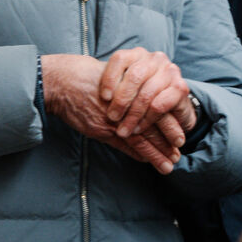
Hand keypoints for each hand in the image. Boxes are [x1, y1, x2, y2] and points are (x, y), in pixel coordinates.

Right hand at [42, 54, 181, 173]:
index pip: (158, 109)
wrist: (63, 82)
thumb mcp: (111, 77)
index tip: (179, 136)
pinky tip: (146, 161)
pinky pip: (126, 144)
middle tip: (177, 154)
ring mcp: (116, 118)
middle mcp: (128, 104)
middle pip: (154, 125)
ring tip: (168, 164)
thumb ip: (127, 89)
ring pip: (143, 137)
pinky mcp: (104, 129)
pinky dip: (138, 153)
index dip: (169, 123)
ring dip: (156, 152)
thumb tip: (142, 99)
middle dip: (167, 141)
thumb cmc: (85, 76)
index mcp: (133, 90)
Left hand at [98, 48, 196, 149]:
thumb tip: (84, 91)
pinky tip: (139, 128)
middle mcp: (155, 58)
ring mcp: (170, 71)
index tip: (103, 98)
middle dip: (121, 101)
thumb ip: (111, 88)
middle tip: (112, 118)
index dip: (110, 78)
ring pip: (147, 93)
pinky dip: (147, 119)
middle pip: (134, 76)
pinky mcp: (181, 88)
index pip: (120, 59)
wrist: (170, 107)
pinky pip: (160, 104)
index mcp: (138, 54)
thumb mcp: (123, 89)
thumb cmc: (138, 97)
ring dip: (133, 116)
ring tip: (124, 130)